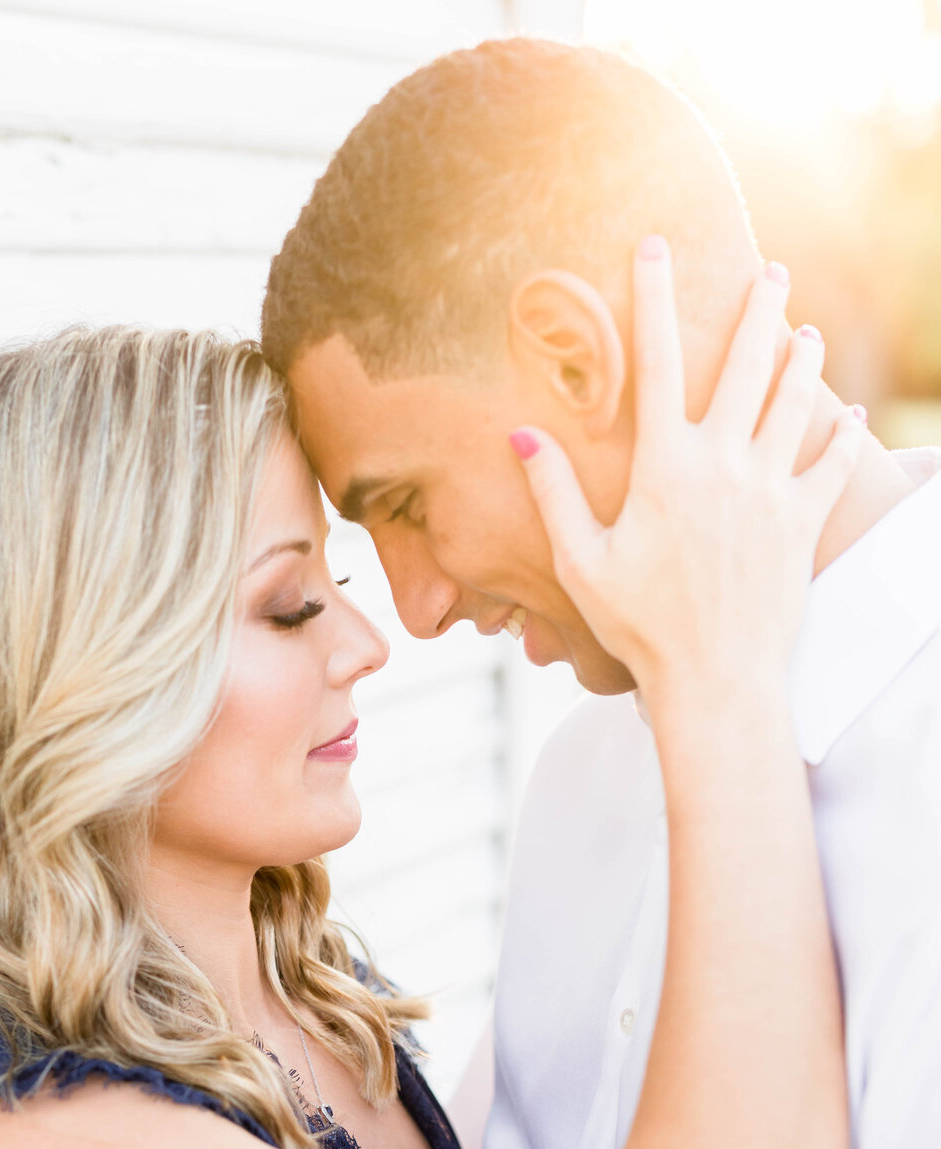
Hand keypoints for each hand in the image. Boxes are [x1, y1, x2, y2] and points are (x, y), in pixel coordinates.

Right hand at [512, 238, 864, 707]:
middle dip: (758, 308)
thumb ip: (554, 494)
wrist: (714, 679)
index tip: (652, 247)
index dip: (652, 297)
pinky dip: (842, 434)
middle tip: (769, 268)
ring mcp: (770, 490)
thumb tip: (520, 437)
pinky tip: (849, 414)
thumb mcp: (581, 563)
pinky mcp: (802, 522)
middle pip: (747, 365)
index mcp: (665, 467)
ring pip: (795, 403)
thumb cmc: (639, 627)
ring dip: (803, 360)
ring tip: (806, 332)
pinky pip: (832, 464)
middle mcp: (724, 464)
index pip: (657, 362)